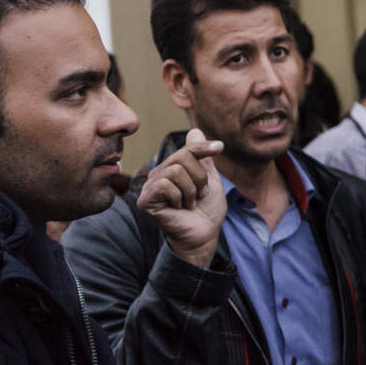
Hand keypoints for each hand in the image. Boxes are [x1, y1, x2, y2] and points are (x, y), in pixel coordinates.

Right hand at [136, 128, 225, 267]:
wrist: (204, 233)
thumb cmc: (206, 209)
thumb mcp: (210, 179)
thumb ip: (202, 157)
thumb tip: (195, 131)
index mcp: (172, 167)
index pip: (187, 148)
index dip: (203, 147)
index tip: (220, 148)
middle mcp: (158, 174)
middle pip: (182, 157)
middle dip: (200, 178)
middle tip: (200, 194)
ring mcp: (150, 187)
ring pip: (176, 171)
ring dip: (191, 190)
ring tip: (190, 202)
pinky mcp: (145, 200)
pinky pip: (165, 185)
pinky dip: (179, 197)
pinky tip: (179, 208)